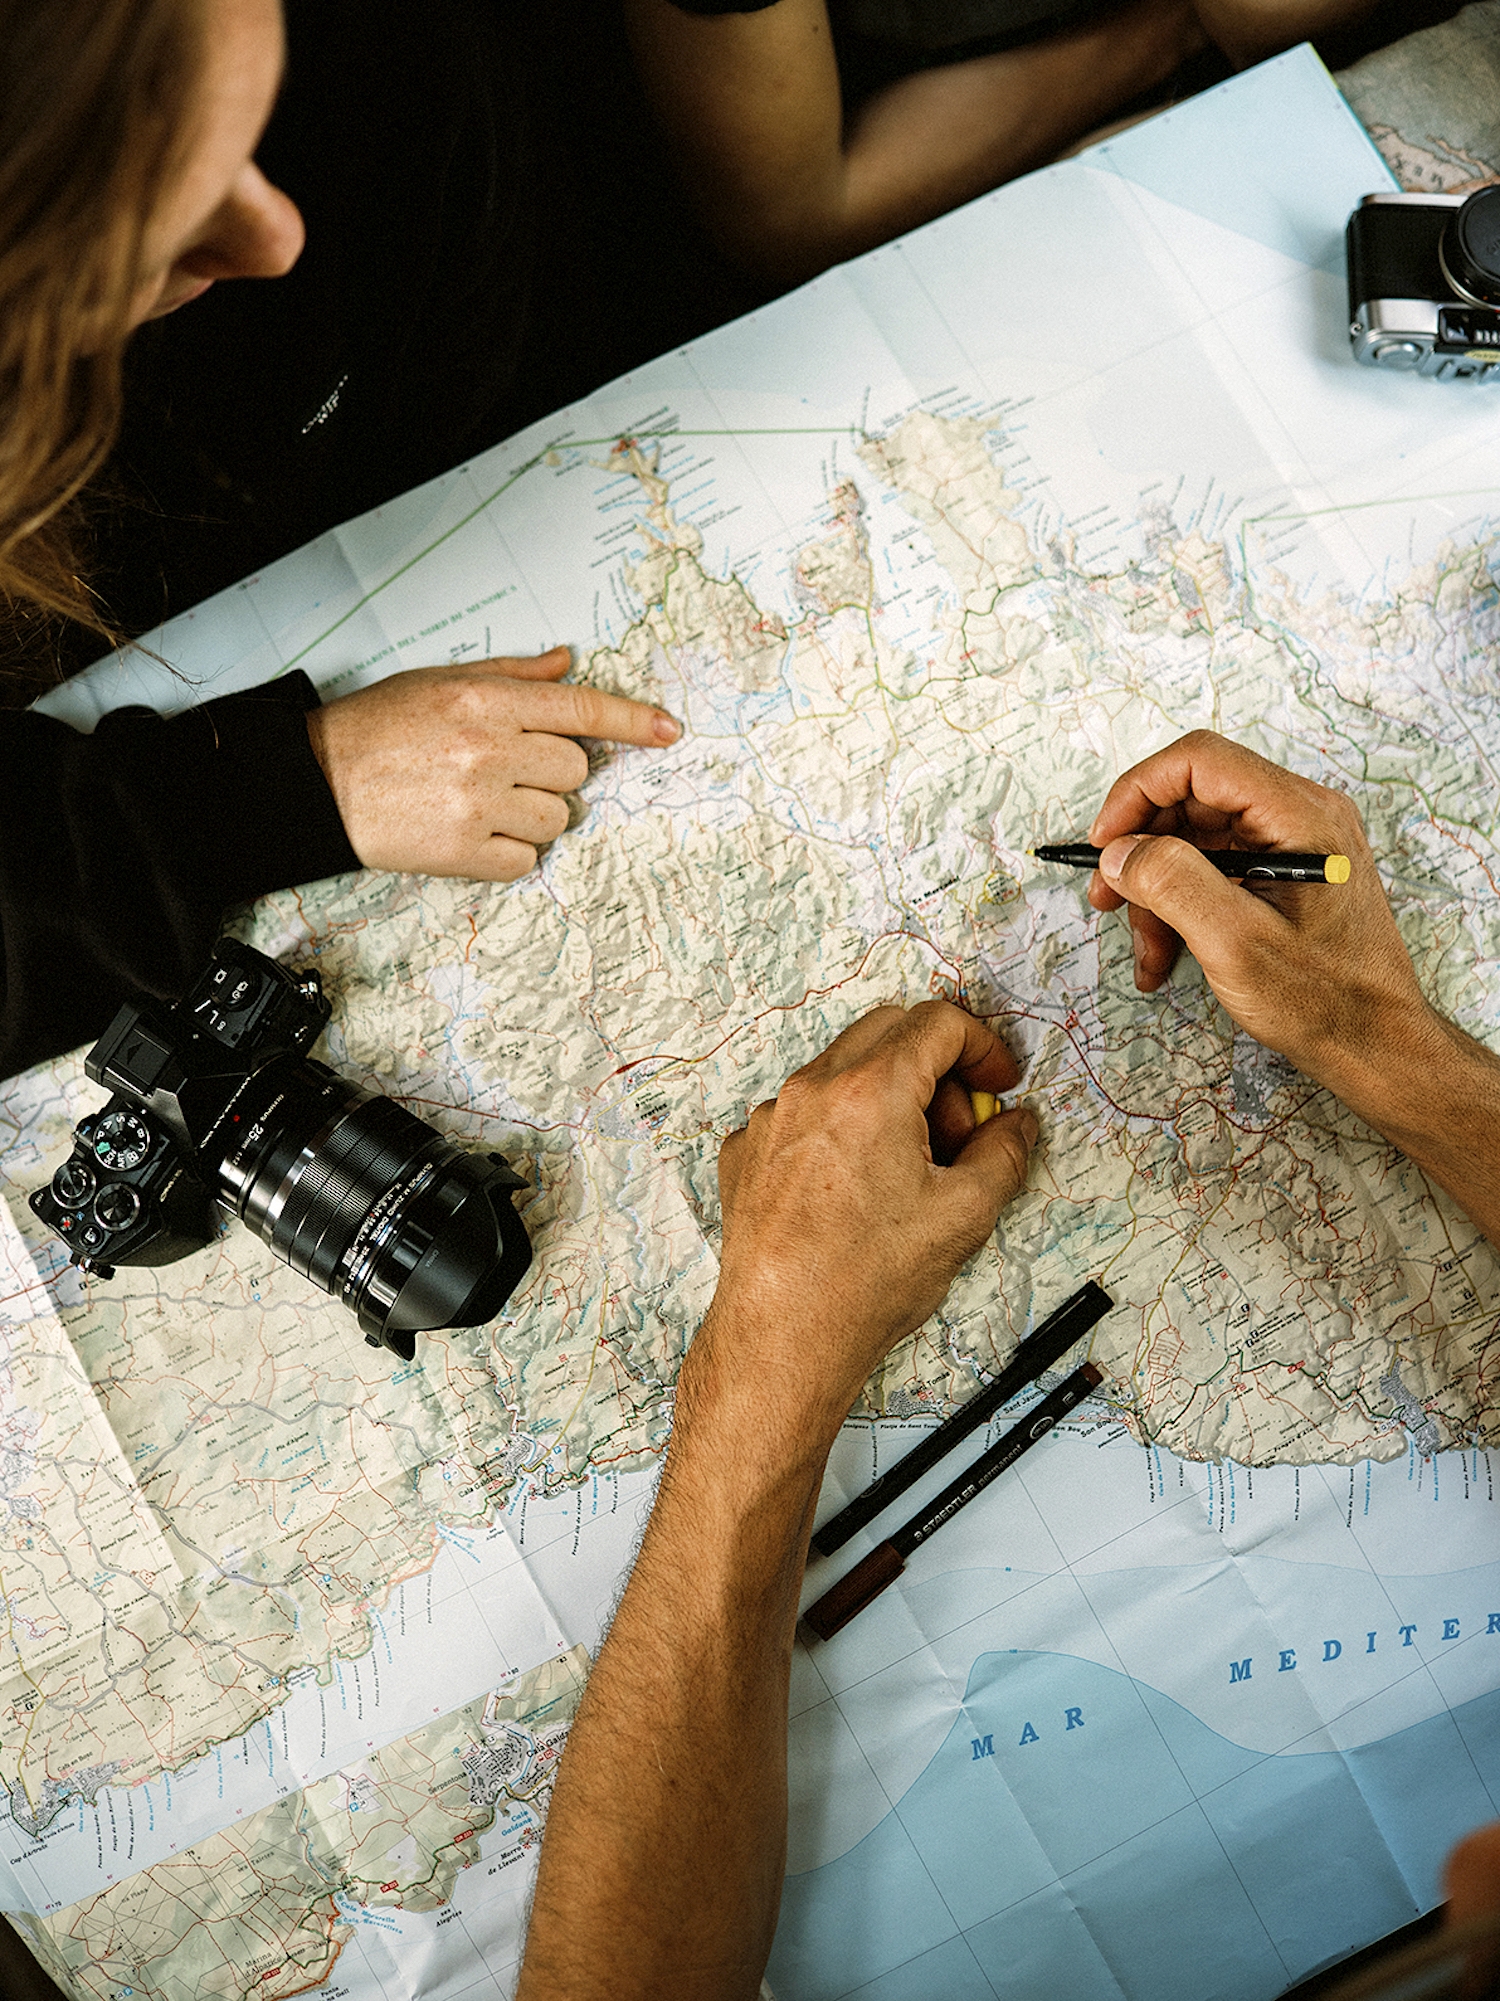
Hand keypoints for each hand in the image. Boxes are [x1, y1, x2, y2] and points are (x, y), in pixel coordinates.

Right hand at [305, 646, 679, 878]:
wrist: (316, 782)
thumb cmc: (378, 729)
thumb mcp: (442, 681)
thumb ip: (513, 676)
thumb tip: (567, 663)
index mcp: (486, 702)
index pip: (581, 708)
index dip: (633, 721)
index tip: (669, 732)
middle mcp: (489, 750)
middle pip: (575, 771)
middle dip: (551, 774)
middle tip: (505, 771)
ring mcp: (478, 803)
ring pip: (556, 818)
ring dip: (532, 816)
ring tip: (482, 803)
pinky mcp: (463, 851)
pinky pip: (525, 859)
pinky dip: (507, 853)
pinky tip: (471, 833)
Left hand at [690, 1001, 1037, 1450]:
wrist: (783, 1337)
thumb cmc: (862, 1282)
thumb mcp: (964, 1215)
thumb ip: (1004, 1154)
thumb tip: (1016, 1127)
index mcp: (869, 1091)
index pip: (938, 1022)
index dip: (983, 1046)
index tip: (997, 1081)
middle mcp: (811, 1090)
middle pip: (888, 1031)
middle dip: (937, 1067)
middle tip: (959, 1129)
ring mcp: (771, 1120)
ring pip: (842, 1071)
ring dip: (887, 1098)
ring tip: (909, 1169)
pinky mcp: (746, 1153)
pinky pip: (804, 1114)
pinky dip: (840, 1130)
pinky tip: (858, 1189)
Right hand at [1085, 731, 1435, 1101]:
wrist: (1374, 1043)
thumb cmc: (1323, 999)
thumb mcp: (1235, 943)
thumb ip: (1174, 884)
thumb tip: (1120, 851)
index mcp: (1299, 815)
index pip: (1199, 762)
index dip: (1138, 792)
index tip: (1104, 843)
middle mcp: (1299, 816)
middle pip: (1191, 800)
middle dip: (1141, 851)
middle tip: (1106, 898)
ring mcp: (1291, 844)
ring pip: (1195, 840)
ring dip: (1157, 891)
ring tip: (1147, 950)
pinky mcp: (1282, 872)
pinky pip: (1214, 869)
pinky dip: (1180, 906)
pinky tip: (1165, 954)